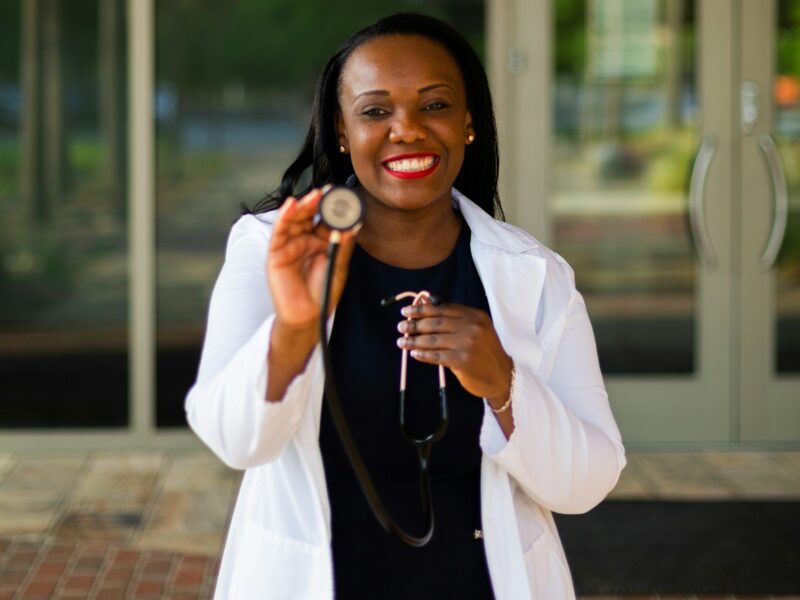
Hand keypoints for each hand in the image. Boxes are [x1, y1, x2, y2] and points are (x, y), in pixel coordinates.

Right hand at [267, 187, 358, 334]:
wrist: (309, 315)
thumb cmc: (324, 291)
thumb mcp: (338, 265)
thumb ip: (343, 245)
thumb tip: (354, 224)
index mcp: (321, 240)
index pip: (325, 218)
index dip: (332, 206)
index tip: (343, 195)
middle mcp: (304, 239)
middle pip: (309, 215)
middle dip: (317, 202)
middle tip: (328, 192)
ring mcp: (289, 244)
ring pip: (294, 219)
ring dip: (302, 206)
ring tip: (313, 197)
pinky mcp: (276, 253)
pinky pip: (279, 232)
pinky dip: (283, 217)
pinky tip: (290, 206)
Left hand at [396, 302, 512, 407]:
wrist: (502, 376)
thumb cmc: (485, 352)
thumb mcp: (477, 329)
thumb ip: (455, 318)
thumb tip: (426, 304)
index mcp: (474, 316)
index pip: (443, 309)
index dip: (422, 309)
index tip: (407, 311)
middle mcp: (472, 327)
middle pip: (435, 323)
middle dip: (415, 324)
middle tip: (401, 326)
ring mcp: (467, 344)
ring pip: (433, 340)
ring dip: (414, 341)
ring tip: (402, 341)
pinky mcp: (462, 361)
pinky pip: (436, 356)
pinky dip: (423, 355)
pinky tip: (414, 354)